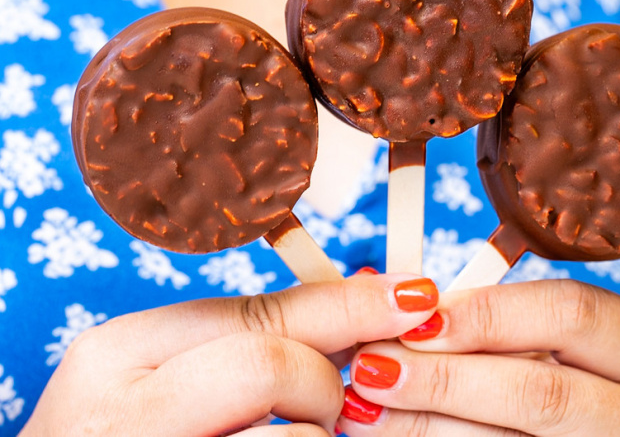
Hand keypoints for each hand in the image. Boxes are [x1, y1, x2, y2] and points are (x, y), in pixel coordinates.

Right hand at [20, 273, 438, 436]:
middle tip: (329, 407)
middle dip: (325, 386)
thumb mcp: (155, 382)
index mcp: (119, 352)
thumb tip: (359, 308)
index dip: (348, 304)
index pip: (260, 313)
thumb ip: (239, 344)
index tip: (413, 295)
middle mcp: (125, 410)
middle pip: (274, 364)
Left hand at [337, 279, 619, 435]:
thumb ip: (518, 329)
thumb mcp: (585, 353)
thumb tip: (419, 305)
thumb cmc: (599, 392)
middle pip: (543, 391)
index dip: (489, 314)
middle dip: (446, 379)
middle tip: (373, 367)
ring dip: (429, 426)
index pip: (574, 314)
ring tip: (366, 410)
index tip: (418, 318)